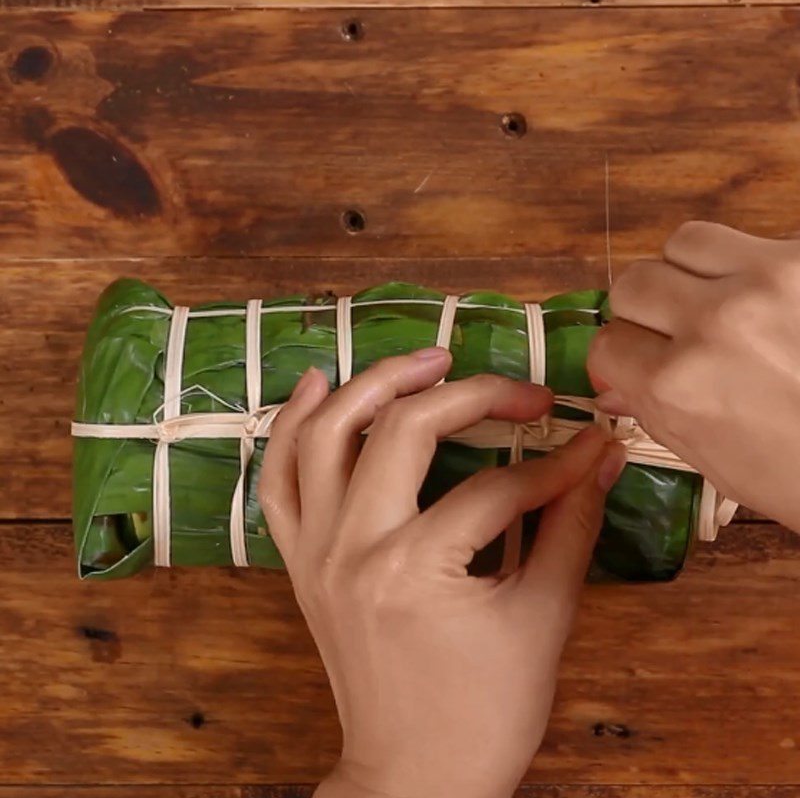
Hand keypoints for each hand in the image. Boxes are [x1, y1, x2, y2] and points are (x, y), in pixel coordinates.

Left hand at [258, 349, 626, 797]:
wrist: (412, 776)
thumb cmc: (485, 713)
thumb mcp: (543, 619)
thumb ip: (571, 527)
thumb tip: (600, 456)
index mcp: (416, 569)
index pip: (498, 488)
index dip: (554, 463)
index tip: (588, 444)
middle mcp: (352, 547)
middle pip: (404, 433)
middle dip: (470, 396)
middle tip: (516, 387)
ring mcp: (315, 551)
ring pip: (324, 436)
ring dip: (373, 385)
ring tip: (426, 361)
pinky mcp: (299, 560)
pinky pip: (279, 479)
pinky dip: (294, 427)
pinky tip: (318, 386)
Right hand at [588, 220, 799, 530]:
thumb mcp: (713, 458)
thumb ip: (653, 408)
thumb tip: (614, 379)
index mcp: (679, 385)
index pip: (607, 343)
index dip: (620, 358)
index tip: (637, 365)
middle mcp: (713, 323)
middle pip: (633, 282)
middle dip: (643, 311)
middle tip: (673, 332)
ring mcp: (769, 282)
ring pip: (684, 242)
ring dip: (690, 273)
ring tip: (719, 302)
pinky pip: (753, 241)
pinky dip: (750, 270)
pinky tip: (775, 305)